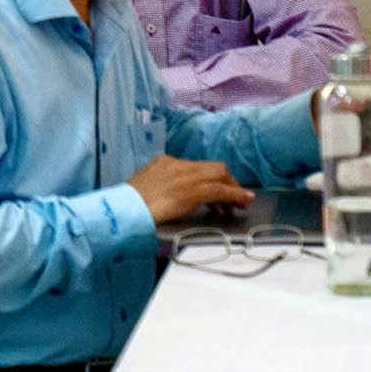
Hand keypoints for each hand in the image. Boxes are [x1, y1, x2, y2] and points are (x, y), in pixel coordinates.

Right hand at [128, 154, 253, 224]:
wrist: (127, 209)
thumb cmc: (131, 204)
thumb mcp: (145, 188)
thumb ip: (161, 185)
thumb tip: (170, 195)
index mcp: (164, 162)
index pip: (196, 167)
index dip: (210, 179)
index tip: (215, 193)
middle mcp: (178, 165)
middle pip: (213, 168)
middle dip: (227, 182)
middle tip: (233, 198)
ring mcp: (186, 176)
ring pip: (220, 175)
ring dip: (232, 189)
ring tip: (238, 204)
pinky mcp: (194, 190)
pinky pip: (221, 190)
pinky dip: (236, 195)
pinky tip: (243, 202)